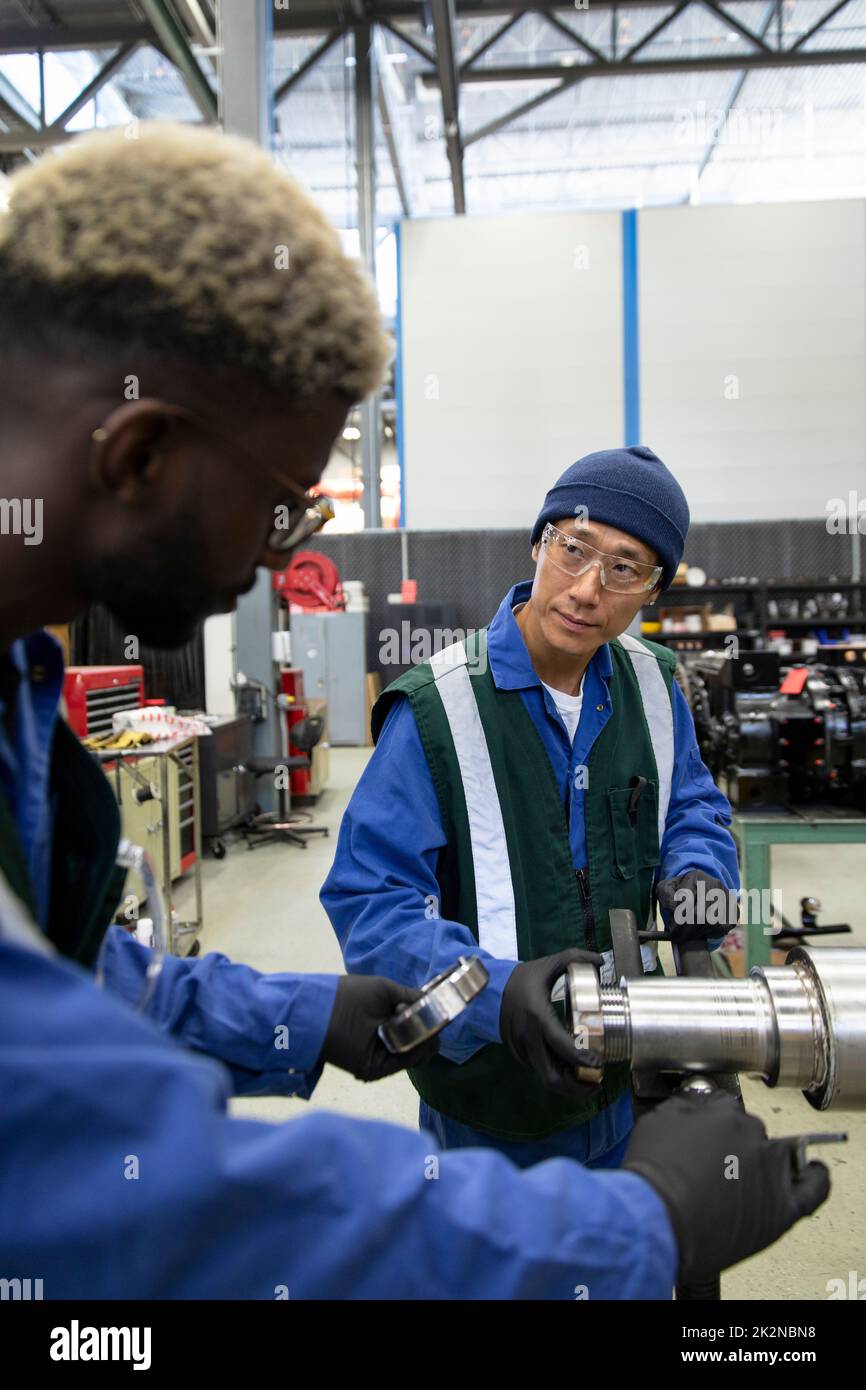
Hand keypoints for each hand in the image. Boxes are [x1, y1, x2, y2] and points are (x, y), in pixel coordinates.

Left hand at [320, 975, 439, 1081]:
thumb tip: (433, 1003)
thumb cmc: (350, 995)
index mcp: (388, 1023)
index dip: (431, 1021)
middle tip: (433, 1021)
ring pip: (417, 1055)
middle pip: (421, 1043)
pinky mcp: (375, 1069)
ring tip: (423, 1026)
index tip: (440, 1011)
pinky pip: (403, 1063)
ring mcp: (381, 1057)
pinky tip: (417, 1038)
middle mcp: (386, 1042)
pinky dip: (415, 1052)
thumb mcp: (385, 990)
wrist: (319, 1011)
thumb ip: (410, 997)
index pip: (419, 1027)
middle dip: (431, 1033)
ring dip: (425, 1041)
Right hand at [499, 948, 604, 1099]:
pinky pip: (538, 1068)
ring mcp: (520, 1048)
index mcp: (538, 1017)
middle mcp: (528, 1038)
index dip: (582, 1060)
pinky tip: (568, 1067)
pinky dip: (554, 1071)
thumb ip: (575, 957)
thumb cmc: (523, 978)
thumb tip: (600, 960)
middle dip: (576, 1087)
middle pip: (552, 1077)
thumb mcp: (548, 964)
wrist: (488, 989)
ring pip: (546, 1076)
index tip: (599, 1065)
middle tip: (596, 1085)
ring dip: (566, 1082)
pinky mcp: (516, 1053)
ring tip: (587, 1079)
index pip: (563, 1047)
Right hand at [623, 1090, 829, 1282]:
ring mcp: (771, 1168)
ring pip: (779, 1155)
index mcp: (723, 1113)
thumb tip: (693, 1106)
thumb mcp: (655, 1123)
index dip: (717, 1127)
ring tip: (748, 1181)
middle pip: (752, 1132)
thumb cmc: (652, 1178)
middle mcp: (751, 1133)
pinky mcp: (783, 1205)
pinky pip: (813, 1187)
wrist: (658, 1219)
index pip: (728, 1110)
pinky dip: (815, 1178)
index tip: (712, 1139)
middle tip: (717, 1169)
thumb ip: (683, 1108)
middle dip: (736, 1147)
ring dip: (765, 1164)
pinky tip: (812, 1173)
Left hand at [656, 870, 736, 942]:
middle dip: (686, 930)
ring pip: (711, 923)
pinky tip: (700, 933)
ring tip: (685, 936)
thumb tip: (674, 907)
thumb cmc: (680, 891)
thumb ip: (666, 895)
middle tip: (676, 938)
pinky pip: (723, 928)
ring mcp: (726, 897)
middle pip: (700, 914)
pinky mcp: (734, 909)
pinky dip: (710, 934)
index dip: (678, 918)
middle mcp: (714, 884)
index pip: (687, 900)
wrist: (699, 889)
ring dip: (696, 934)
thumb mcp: (667, 888)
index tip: (670, 930)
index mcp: (696, 877)